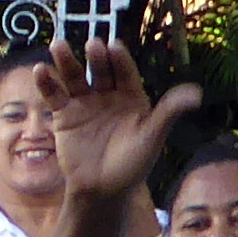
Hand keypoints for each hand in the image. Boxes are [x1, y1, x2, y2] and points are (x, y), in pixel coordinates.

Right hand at [38, 39, 197, 202]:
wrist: (102, 190)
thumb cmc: (132, 165)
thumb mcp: (152, 137)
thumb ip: (169, 112)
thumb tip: (197, 94)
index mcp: (131, 96)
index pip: (125, 72)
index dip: (120, 60)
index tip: (115, 47)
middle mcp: (107, 95)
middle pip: (99, 70)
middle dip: (95, 58)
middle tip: (93, 45)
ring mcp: (84, 103)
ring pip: (74, 77)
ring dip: (66, 61)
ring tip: (59, 45)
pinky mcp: (64, 115)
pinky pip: (54, 96)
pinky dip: (46, 83)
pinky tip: (40, 70)